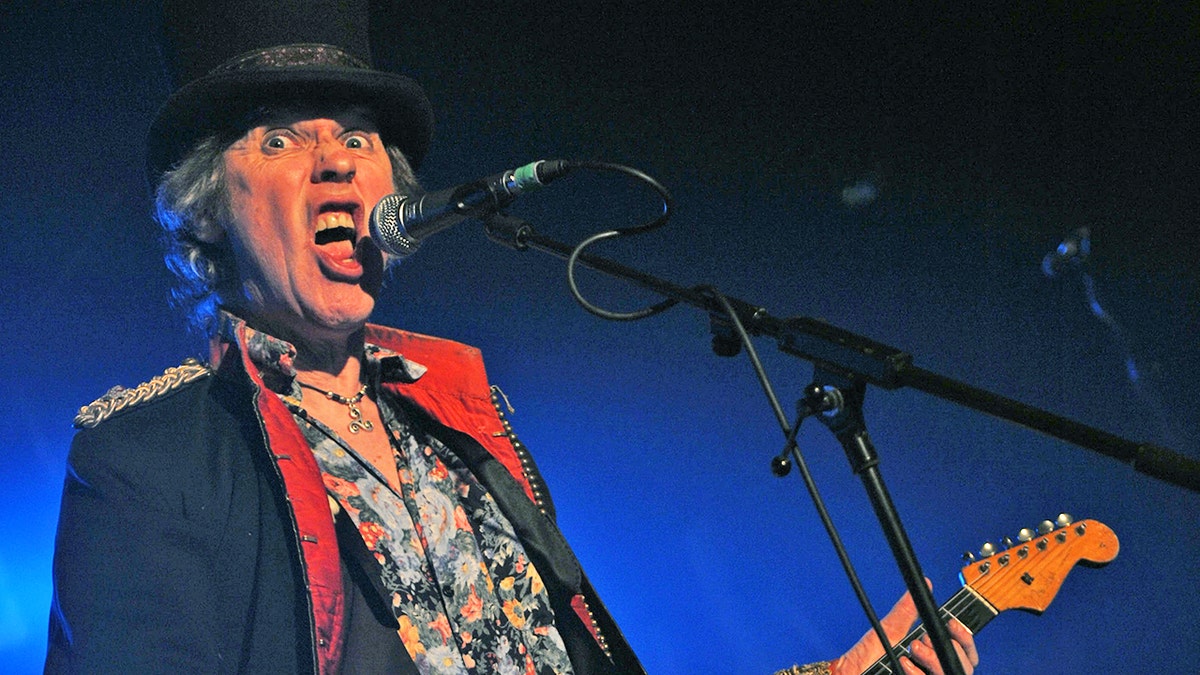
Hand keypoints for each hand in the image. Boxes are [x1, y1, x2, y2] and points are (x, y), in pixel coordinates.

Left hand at [831, 582, 978, 674]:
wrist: (851, 673)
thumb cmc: (869, 657)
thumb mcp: (892, 630)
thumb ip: (909, 611)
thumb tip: (924, 584)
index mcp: (934, 655)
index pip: (965, 651)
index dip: (965, 638)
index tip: (952, 624)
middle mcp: (934, 671)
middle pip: (963, 665)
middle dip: (948, 647)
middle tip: (924, 638)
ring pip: (949, 674)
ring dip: (933, 660)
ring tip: (913, 647)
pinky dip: (918, 674)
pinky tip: (904, 664)